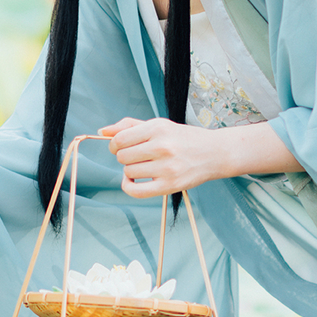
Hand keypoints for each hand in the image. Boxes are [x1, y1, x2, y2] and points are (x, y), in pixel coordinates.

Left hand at [100, 117, 231, 197]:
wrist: (214, 152)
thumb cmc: (183, 138)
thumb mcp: (159, 125)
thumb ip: (129, 126)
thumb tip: (102, 131)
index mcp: (158, 128)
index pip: (119, 139)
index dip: (114, 145)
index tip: (119, 147)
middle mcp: (162, 147)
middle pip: (122, 157)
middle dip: (124, 157)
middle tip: (137, 156)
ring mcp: (167, 168)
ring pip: (129, 172)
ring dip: (130, 170)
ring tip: (143, 166)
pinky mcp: (170, 185)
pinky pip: (136, 191)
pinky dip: (128, 187)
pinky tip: (133, 181)